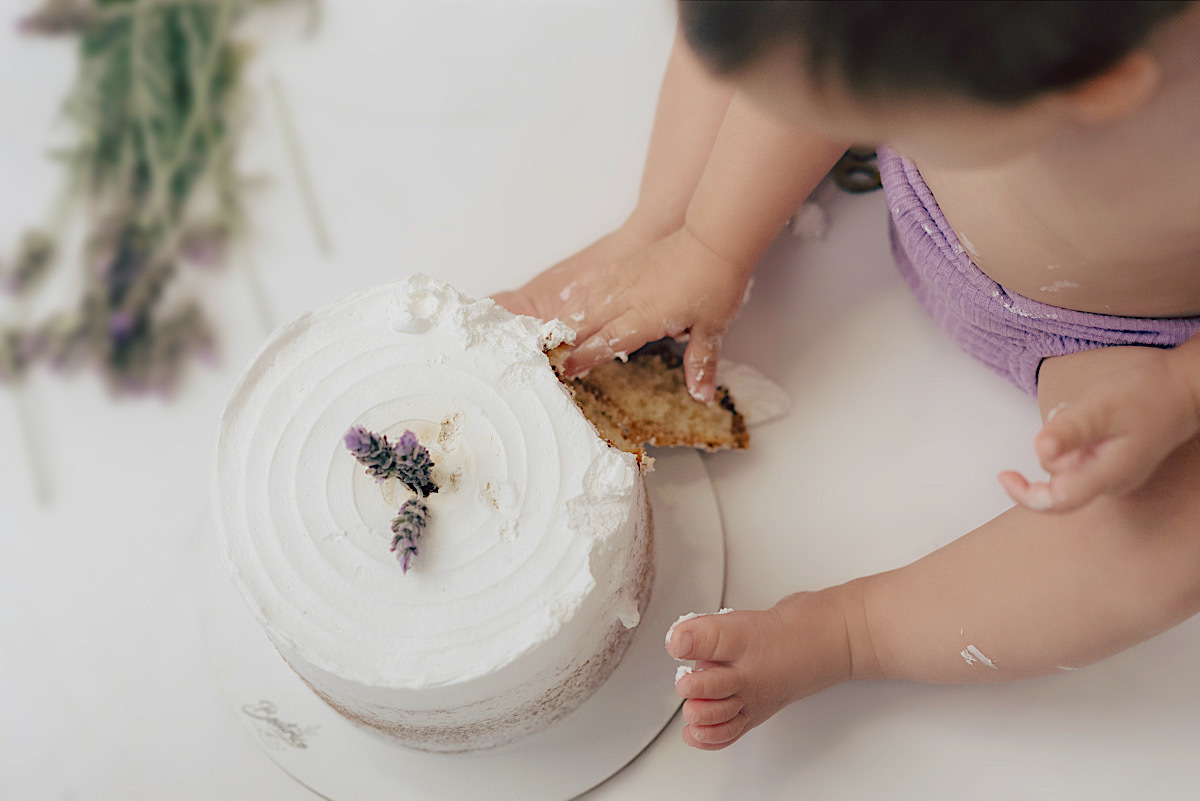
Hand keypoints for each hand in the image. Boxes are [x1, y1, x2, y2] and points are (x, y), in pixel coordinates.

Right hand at [495, 223, 753, 402]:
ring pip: (588, 302)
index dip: (584, 357)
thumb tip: (702, 396)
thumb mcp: (713, 328)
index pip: (606, 342)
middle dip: (567, 341)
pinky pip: (597, 287)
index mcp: (645, 317)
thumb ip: (700, 363)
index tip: (565, 370)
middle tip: (548, 357)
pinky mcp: (629, 265)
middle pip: (588, 322)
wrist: (716, 237)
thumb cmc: (716, 282)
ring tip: (553, 336)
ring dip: (570, 320)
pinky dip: (583, 301)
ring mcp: (626, 279)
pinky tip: (579, 306)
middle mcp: (629, 298)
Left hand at [999, 350, 1199, 512]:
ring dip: (1062, 439)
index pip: (1058, 500)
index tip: (1004, 476)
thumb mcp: (1101, 407)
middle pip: (1056, 484)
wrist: (1182, 389)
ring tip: (1087, 412)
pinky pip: (1076, 455)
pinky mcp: (1109, 463)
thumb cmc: (1147, 395)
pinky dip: (1072, 436)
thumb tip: (1040, 449)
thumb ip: (1071, 430)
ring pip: (1064, 465)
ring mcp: (1110, 474)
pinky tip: (1090, 416)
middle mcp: (1109, 483)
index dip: (1025, 495)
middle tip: (1064, 420)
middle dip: (1051, 450)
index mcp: (1108, 475)